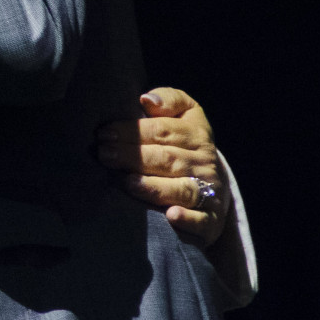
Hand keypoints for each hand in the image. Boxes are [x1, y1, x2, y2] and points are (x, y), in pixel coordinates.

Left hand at [96, 87, 232, 245]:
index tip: (104, 133)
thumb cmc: (184, 145)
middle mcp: (205, 162)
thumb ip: (169, 100)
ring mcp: (210, 191)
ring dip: (153, 187)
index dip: (132, 130)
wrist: (214, 186)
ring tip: (126, 182)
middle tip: (104, 155)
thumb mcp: (185, 114)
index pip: (163, 131)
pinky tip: (170, 216)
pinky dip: (187, 218)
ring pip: (181, 189)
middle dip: (133, 156)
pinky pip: (201, 220)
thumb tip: (146, 99)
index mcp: (197, 134)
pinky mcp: (211, 219)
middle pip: (167, 159)